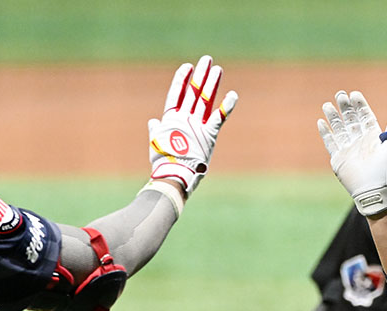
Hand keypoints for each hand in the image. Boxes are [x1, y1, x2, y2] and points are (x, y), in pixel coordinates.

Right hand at [148, 55, 237, 194]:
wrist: (174, 175)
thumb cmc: (164, 162)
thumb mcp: (156, 142)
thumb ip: (156, 130)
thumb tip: (153, 121)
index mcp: (170, 119)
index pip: (176, 94)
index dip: (182, 80)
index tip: (187, 67)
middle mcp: (184, 118)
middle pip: (193, 92)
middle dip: (200, 75)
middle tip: (206, 59)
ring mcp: (196, 125)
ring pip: (205, 99)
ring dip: (212, 83)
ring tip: (217, 69)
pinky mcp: (208, 135)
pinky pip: (219, 118)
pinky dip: (226, 106)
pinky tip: (233, 94)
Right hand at [317, 90, 386, 216]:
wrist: (374, 191)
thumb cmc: (385, 171)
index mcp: (373, 137)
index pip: (365, 116)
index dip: (360, 105)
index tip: (354, 94)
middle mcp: (360, 141)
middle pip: (351, 120)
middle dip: (345, 107)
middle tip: (340, 95)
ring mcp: (349, 149)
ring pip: (339, 129)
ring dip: (334, 117)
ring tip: (328, 104)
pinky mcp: (339, 158)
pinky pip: (330, 143)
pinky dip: (326, 133)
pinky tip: (321, 122)